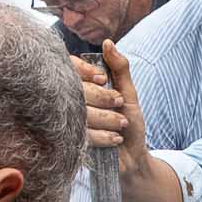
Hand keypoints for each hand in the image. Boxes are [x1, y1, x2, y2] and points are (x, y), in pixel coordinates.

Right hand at [70, 42, 147, 158]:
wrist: (132, 159)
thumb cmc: (129, 125)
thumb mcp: (128, 93)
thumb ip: (119, 68)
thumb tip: (108, 42)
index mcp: (82, 86)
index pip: (72, 68)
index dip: (85, 71)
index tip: (102, 79)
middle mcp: (72, 102)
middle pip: (76, 90)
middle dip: (102, 97)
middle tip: (119, 104)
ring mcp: (70, 122)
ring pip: (80, 112)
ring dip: (106, 119)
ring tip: (121, 125)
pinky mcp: (72, 142)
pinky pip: (82, 133)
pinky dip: (103, 136)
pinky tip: (115, 139)